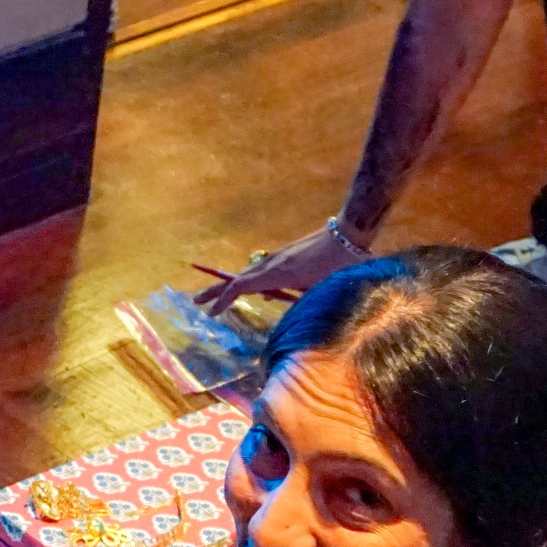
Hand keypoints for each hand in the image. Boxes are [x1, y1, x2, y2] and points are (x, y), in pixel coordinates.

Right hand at [192, 223, 363, 310]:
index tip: (211, 313)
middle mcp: (274, 262)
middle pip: (239, 277)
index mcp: (279, 272)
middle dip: (217, 290)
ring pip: (250, 273)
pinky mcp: (288, 255)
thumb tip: (280, 309)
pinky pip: (262, 270)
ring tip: (219, 296)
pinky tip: (256, 290)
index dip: (224, 299)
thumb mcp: (320, 290)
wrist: (350, 234)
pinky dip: (250, 281)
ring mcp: (280, 256)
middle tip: (196, 300)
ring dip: (233, 285)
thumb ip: (299, 301)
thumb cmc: (340, 266)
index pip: (242, 286)